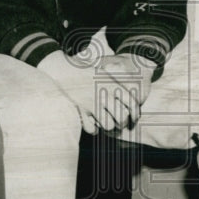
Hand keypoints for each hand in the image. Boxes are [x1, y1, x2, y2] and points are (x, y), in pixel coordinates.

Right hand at [38, 51, 154, 133]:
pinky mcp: (81, 109)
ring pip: (108, 125)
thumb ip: (117, 82)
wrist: (64, 69)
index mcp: (113, 85)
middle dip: (121, 122)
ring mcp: (92, 102)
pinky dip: (92, 129)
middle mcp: (105, 94)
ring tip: (103, 122)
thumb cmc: (84, 71)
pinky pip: (91, 127)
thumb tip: (130, 94)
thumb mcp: (103, 72)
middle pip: (122, 117)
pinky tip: (92, 123)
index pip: (132, 104)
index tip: (133, 118)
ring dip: (107, 125)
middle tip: (117, 122)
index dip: (135, 114)